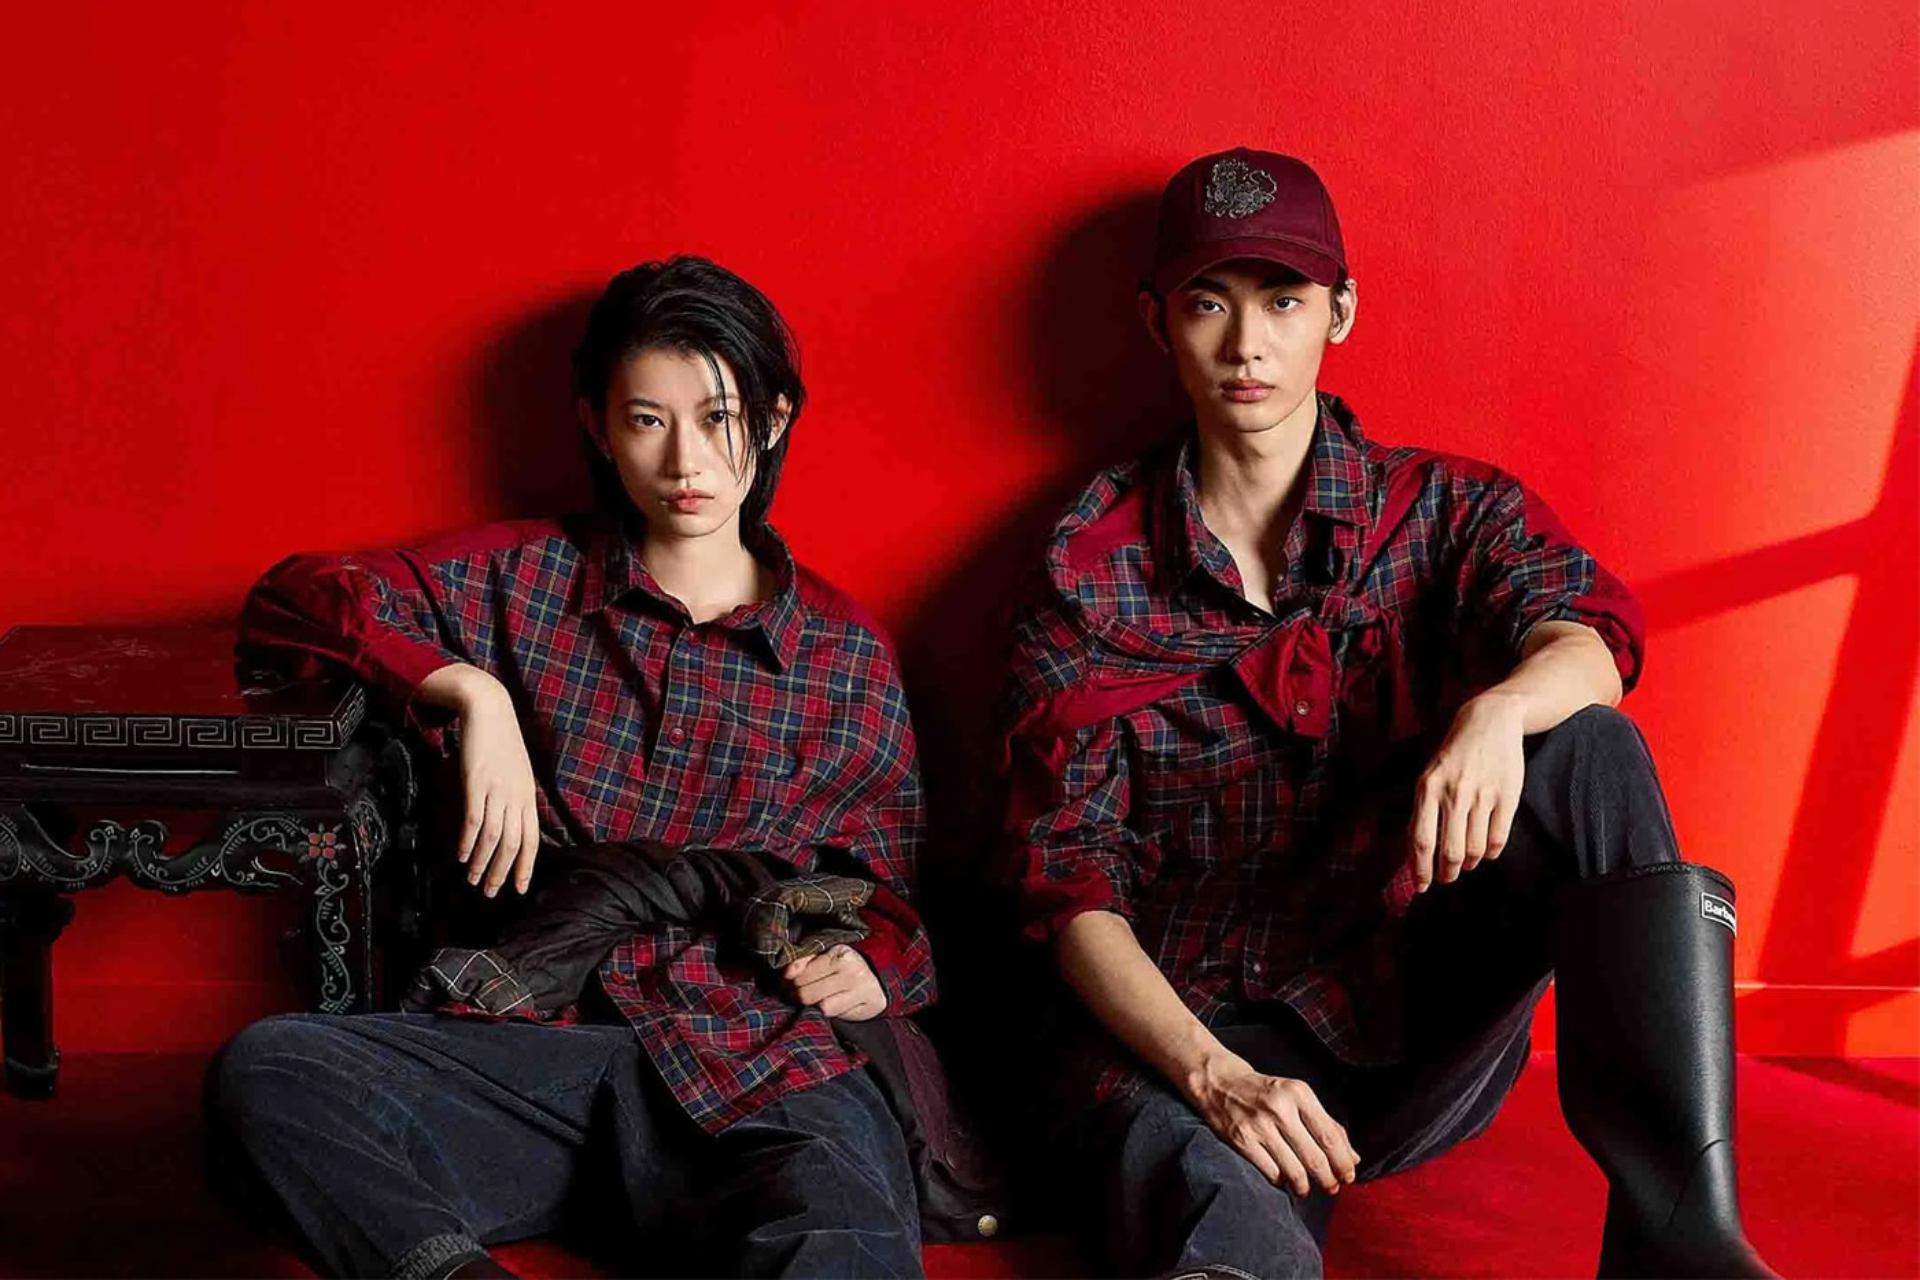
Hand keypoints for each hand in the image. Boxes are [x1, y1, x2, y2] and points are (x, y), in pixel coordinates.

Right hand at [445, 673, 540, 896]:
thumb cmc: (500, 742)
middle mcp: (516, 796)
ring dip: (482, 864)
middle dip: (502, 873)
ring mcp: (498, 790)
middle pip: (512, 844)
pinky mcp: (477, 782)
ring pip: (493, 837)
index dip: (525, 866)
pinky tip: (462, 857)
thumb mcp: (515, 772)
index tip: (519, 889)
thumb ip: (514, 798)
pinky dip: (469, 842)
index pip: (531, 840)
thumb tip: (508, 825)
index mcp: (528, 796)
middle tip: (490, 893)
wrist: (488, 709)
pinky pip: (474, 820)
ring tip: (472, 881)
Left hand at [782, 944, 887, 1020]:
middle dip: (797, 996)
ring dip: (814, 1006)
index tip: (785, 986)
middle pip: (809, 994)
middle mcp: (853, 972)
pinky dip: (831, 1013)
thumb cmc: (846, 966)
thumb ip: (804, 963)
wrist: (879, 976)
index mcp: (839, 955)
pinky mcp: (869, 1006)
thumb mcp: (826, 956)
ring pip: (823, 1008)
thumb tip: (786, 975)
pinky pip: (839, 1016)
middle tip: (794, 995)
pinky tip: (830, 1005)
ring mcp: (862, 990)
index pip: (803, 975)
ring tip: (813, 1000)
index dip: (789, 983)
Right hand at [1184, 1053, 1358, 1195]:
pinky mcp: (1242, 1140)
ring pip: (1294, 1170)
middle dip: (1328, 1179)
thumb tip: (1353, 1157)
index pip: (1330, 1137)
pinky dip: (1281, 1182)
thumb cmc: (1266, 1092)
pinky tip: (1284, 1181)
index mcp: (1299, 1094)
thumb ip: (1327, 1124)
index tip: (1348, 1176)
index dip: (1343, 1163)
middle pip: (1315, 1157)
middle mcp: (1280, 1108)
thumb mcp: (1298, 1097)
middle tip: (1332, 1188)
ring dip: (1305, 1186)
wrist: (1221, 1083)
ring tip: (1307, 1189)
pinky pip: (1271, 1172)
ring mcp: (1259, 1125)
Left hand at [1408, 691, 1526, 891]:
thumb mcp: (1429, 776)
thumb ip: (1423, 810)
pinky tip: (1485, 850)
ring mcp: (1482, 795)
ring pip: (1474, 849)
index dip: (1421, 869)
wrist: (1490, 721)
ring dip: (1468, 862)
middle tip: (1447, 878)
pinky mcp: (1508, 796)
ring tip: (1465, 861)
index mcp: (1427, 788)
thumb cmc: (1454, 754)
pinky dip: (1490, 852)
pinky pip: (1498, 839)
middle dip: (1447, 873)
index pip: (1421, 839)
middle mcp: (1454, 792)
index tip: (1422, 886)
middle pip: (1449, 851)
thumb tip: (1415, 852)